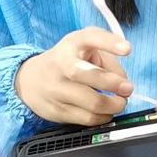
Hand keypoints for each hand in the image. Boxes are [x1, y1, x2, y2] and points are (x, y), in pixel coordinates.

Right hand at [14, 28, 132, 125]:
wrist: (29, 80)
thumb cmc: (66, 61)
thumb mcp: (86, 49)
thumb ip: (109, 61)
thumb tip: (123, 83)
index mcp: (72, 44)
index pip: (91, 38)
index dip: (110, 43)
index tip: (127, 49)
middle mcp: (61, 64)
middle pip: (89, 75)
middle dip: (113, 84)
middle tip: (127, 89)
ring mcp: (56, 89)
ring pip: (92, 103)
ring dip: (113, 105)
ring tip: (119, 102)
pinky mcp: (56, 110)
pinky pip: (87, 118)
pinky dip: (103, 117)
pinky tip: (105, 111)